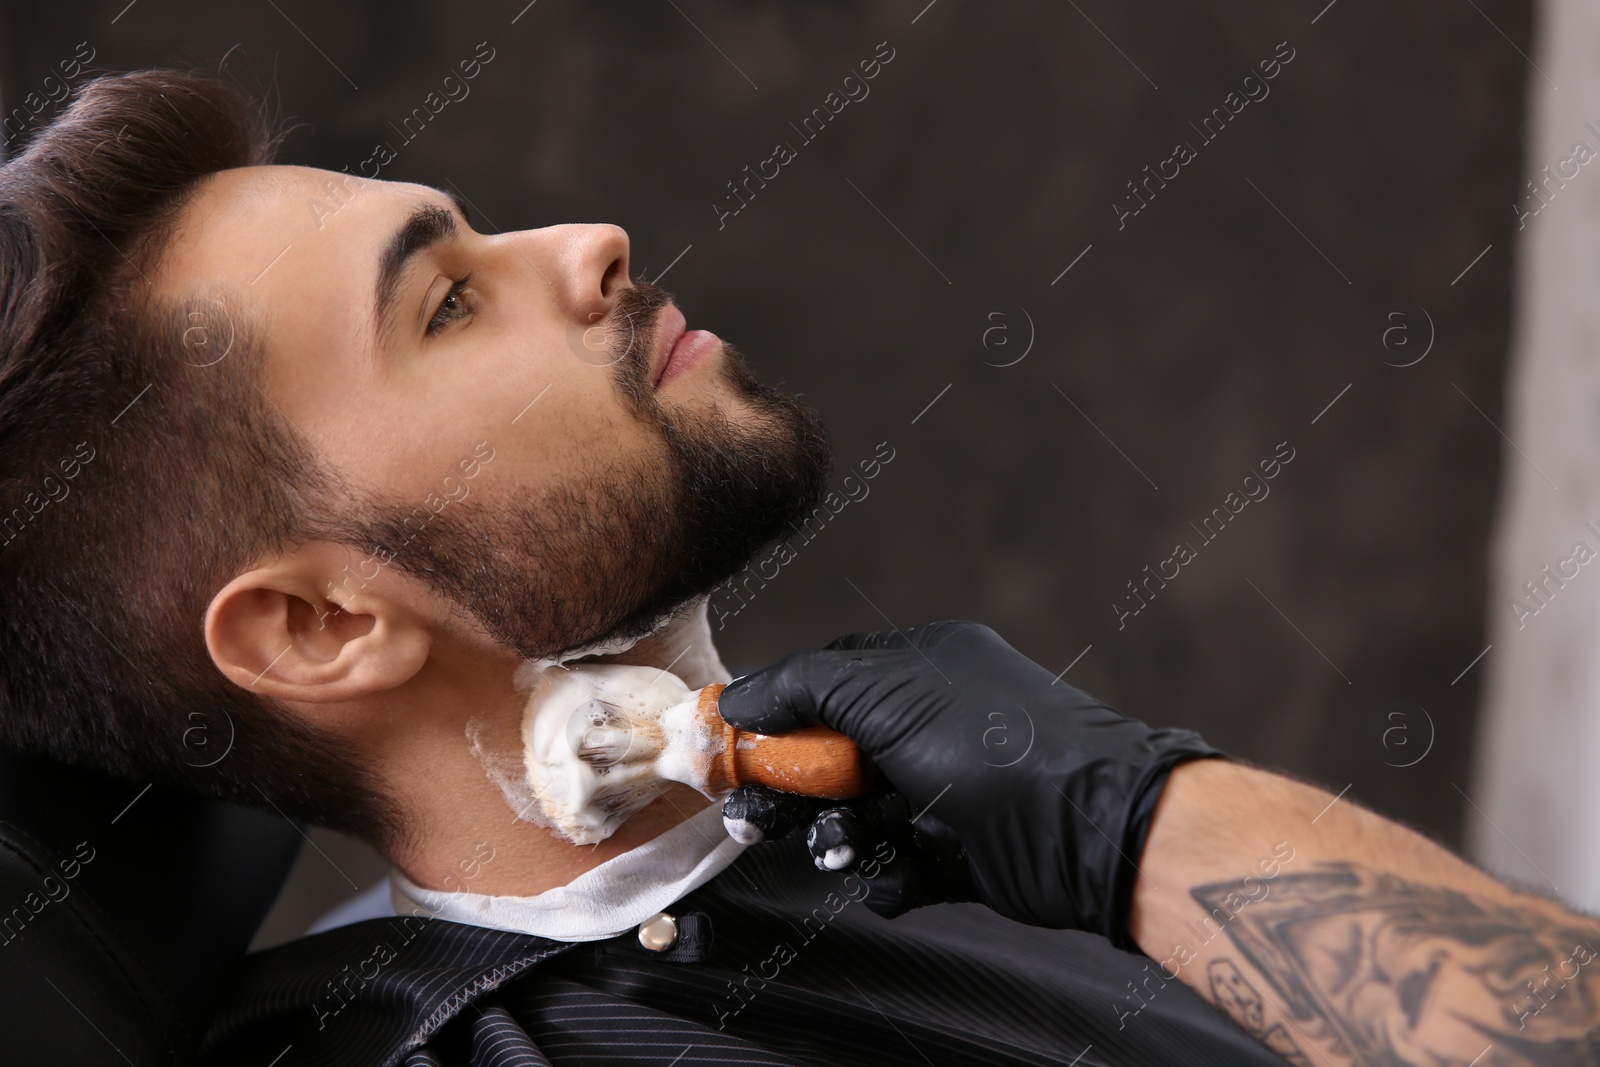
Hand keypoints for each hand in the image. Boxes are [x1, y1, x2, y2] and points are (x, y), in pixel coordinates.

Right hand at [717, 621, 1220, 946]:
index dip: (773, 715)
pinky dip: (890, 875)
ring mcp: (949, 789)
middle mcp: (933, 723)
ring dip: (839, 838)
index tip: (728, 750)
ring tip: (845, 848)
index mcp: (921, 668)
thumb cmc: (992, 743)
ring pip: (860, 817)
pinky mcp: (963, 852)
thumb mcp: (883, 693)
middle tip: (757, 819)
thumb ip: (801, 687)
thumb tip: (736, 696)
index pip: (825, 682)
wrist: (1085, 826)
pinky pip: (900, 865)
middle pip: (832, 758)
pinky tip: (899, 874)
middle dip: (794, 791)